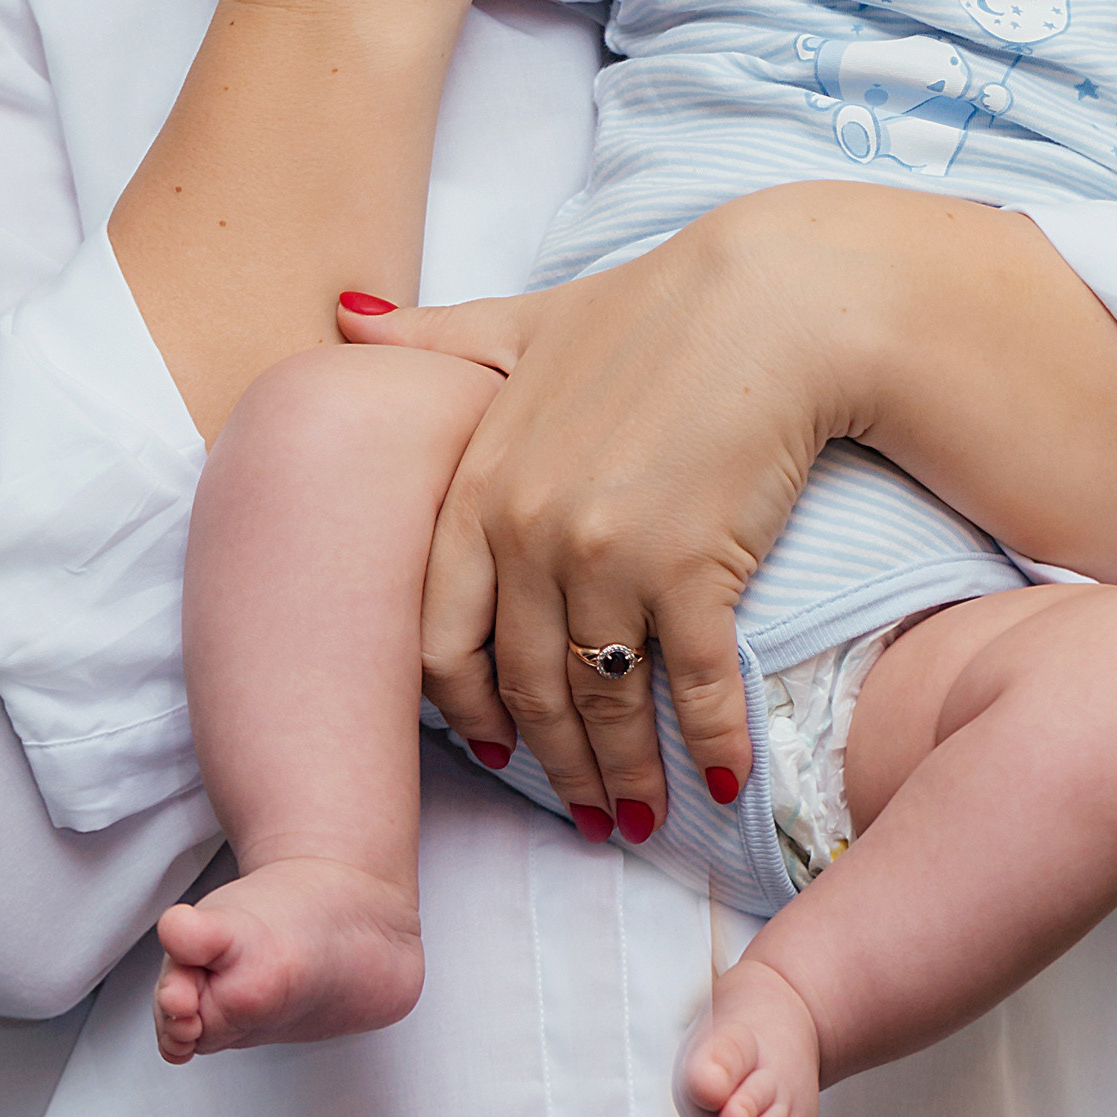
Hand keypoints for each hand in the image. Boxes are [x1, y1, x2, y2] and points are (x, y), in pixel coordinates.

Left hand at [333, 234, 828, 840]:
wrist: (772, 300)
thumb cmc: (654, 312)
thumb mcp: (526, 322)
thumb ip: (436, 337)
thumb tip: (343, 314)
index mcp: (482, 484)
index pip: (443, 635)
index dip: (465, 707)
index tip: (491, 750)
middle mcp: (528, 531)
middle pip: (524, 687)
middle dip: (550, 763)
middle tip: (578, 813)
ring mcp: (606, 556)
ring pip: (601, 702)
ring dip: (620, 774)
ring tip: (636, 817)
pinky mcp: (692, 570)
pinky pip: (693, 688)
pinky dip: (707, 743)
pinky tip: (721, 777)